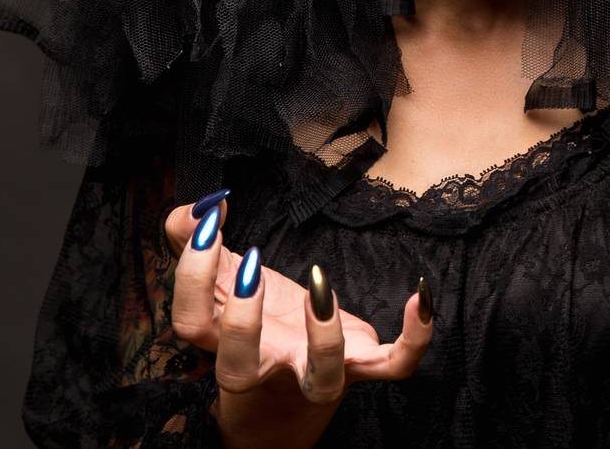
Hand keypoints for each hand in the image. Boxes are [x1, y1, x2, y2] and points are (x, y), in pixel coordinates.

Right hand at [164, 193, 434, 448]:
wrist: (287, 403)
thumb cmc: (254, 329)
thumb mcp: (223, 284)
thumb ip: (195, 242)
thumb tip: (201, 207)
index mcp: (222, 344)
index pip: (190, 323)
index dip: (190, 278)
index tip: (210, 226)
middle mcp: (267, 367)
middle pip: (238, 366)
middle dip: (240, 322)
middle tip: (250, 268)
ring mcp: (316, 375)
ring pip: (322, 379)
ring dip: (323, 336)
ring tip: (320, 284)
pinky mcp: (364, 368)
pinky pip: (396, 365)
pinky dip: (414, 337)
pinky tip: (419, 294)